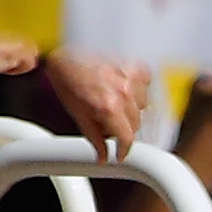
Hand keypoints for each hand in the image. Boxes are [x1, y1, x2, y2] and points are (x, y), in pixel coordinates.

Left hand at [39, 50, 153, 161]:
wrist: (64, 54)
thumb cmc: (66, 80)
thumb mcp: (77, 114)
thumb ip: (94, 138)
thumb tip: (102, 157)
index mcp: (109, 107)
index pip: (128, 138)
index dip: (124, 150)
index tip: (120, 154)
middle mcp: (124, 93)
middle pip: (136, 124)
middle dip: (122, 127)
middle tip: (106, 122)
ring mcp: (132, 78)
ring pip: (143, 107)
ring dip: (130, 108)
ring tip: (111, 101)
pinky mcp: (136, 66)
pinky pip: (146, 86)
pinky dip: (137, 90)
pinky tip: (121, 88)